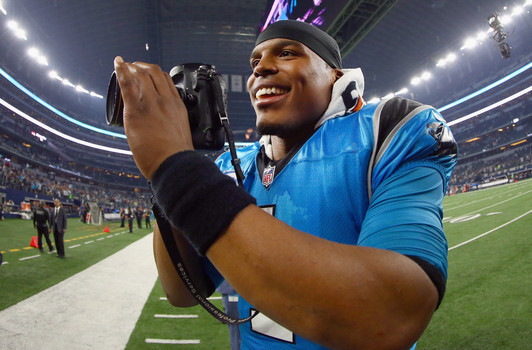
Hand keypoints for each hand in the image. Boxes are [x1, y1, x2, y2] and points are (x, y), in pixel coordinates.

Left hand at [113, 57, 193, 179]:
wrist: (174, 164)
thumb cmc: (177, 155)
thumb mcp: (180, 132)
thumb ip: (172, 122)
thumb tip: (164, 126)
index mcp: (177, 105)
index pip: (166, 80)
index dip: (155, 73)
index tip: (148, 73)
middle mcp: (165, 101)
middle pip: (154, 73)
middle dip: (141, 66)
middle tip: (133, 66)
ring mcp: (151, 105)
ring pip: (142, 75)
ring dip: (131, 67)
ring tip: (124, 66)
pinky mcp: (135, 111)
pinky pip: (127, 85)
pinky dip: (121, 71)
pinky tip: (118, 63)